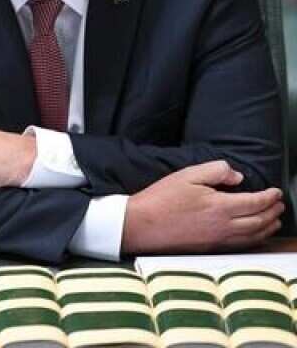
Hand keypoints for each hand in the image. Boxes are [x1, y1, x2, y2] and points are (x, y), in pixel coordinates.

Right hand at [122, 161, 284, 253]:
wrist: (140, 225)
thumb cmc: (160, 199)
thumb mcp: (187, 175)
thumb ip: (216, 171)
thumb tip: (237, 176)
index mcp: (220, 206)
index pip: (255, 202)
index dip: (269, 197)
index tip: (276, 192)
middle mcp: (224, 226)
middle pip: (260, 221)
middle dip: (273, 212)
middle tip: (279, 204)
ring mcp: (218, 240)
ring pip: (254, 236)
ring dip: (268, 227)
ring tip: (274, 220)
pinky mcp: (210, 248)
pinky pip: (242, 245)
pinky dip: (255, 239)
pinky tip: (255, 235)